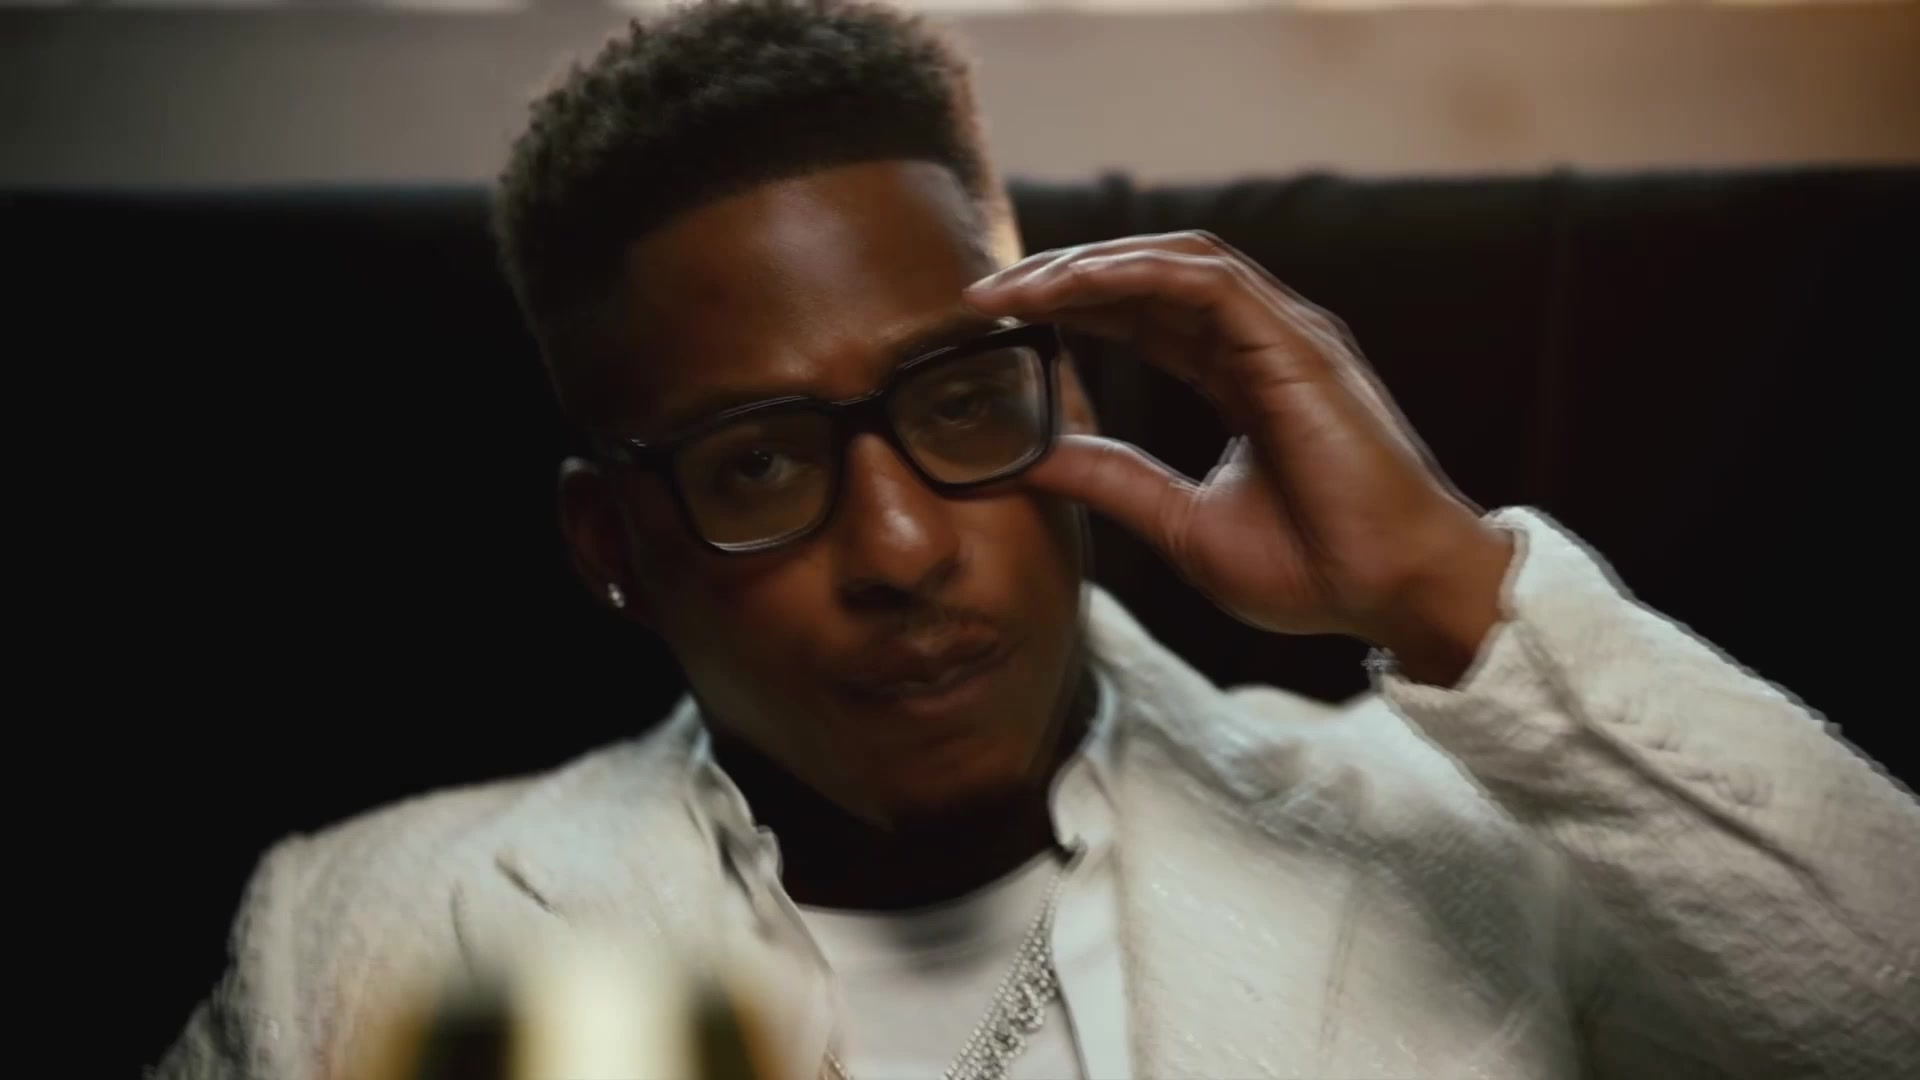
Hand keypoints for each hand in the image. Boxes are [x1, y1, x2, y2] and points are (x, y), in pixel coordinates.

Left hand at [965, 232, 1514, 685]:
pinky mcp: (1298, 342)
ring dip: (1090, 265)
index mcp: (1240, 379)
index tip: (998, 322)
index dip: (1074, 308)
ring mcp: (1284, 336)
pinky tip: (1074, 286)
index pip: (1146, 317)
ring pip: (1175, 263)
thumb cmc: (1311, 568)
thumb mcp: (1179, 523)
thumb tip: (1029, 464)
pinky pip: (1206, 281)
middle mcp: (1262, 343)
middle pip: (1150, 277)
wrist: (1391, 592)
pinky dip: (1136, 273)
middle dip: (1066, 276)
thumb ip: (1112, 481)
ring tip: (1017, 288)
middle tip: (985, 295)